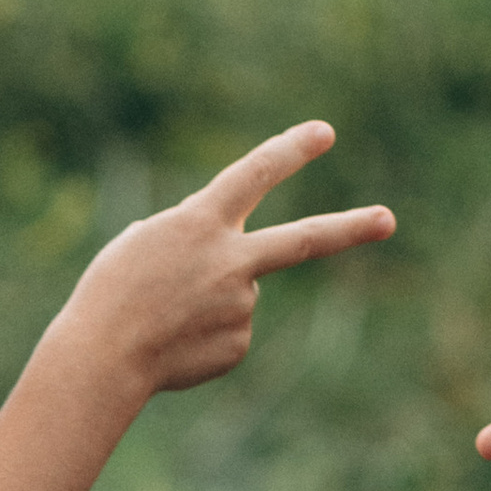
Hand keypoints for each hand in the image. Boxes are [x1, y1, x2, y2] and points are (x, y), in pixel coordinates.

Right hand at [73, 122, 394, 395]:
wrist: (102, 357)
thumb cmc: (111, 293)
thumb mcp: (146, 243)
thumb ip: (198, 242)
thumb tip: (243, 276)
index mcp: (201, 222)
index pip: (254, 173)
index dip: (290, 150)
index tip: (325, 133)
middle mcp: (232, 260)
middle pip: (304, 240)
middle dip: (350, 228)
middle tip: (388, 219)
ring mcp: (241, 304)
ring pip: (236, 293)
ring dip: (205, 303)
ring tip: (162, 317)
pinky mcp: (239, 343)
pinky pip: (227, 331)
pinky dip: (202, 336)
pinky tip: (173, 343)